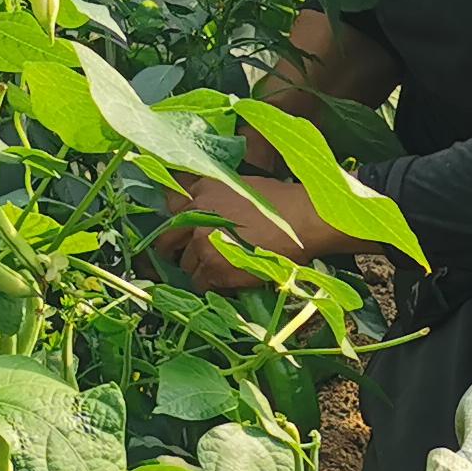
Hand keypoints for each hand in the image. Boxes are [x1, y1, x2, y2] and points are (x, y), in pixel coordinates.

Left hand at [150, 173, 321, 292]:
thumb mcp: (241, 186)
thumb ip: (215, 196)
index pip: (170, 205)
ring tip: (220, 268)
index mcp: (203, 190)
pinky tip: (229, 278)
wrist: (305, 220)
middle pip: (167, 240)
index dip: (175, 221)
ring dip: (199, 269)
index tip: (180, 231)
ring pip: (186, 265)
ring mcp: (203, 244)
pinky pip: (201, 283)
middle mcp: (196, 215)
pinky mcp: (215, 269)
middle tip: (184, 257)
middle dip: (172, 250)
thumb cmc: (282, 202)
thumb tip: (201, 211)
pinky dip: (212, 284)